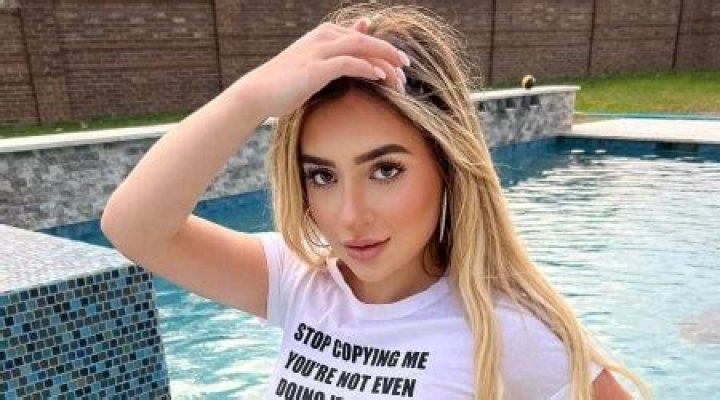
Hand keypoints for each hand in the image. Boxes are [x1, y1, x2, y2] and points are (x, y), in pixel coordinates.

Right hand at [243, 18, 409, 116]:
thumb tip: (364, 28)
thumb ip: (339, 47)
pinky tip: (380, 77)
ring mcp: (318, 51)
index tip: (401, 67)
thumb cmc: (287, 81)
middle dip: (390, 54)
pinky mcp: (315, 68)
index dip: (385, 50)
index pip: (363, 38)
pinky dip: (366, 68)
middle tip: (407, 70)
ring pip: (361, 48)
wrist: (258, 93)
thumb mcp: (315, 60)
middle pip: (367, 40)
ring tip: (400, 77)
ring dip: (384, 62)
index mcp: (325, 34)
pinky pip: (347, 63)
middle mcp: (323, 38)